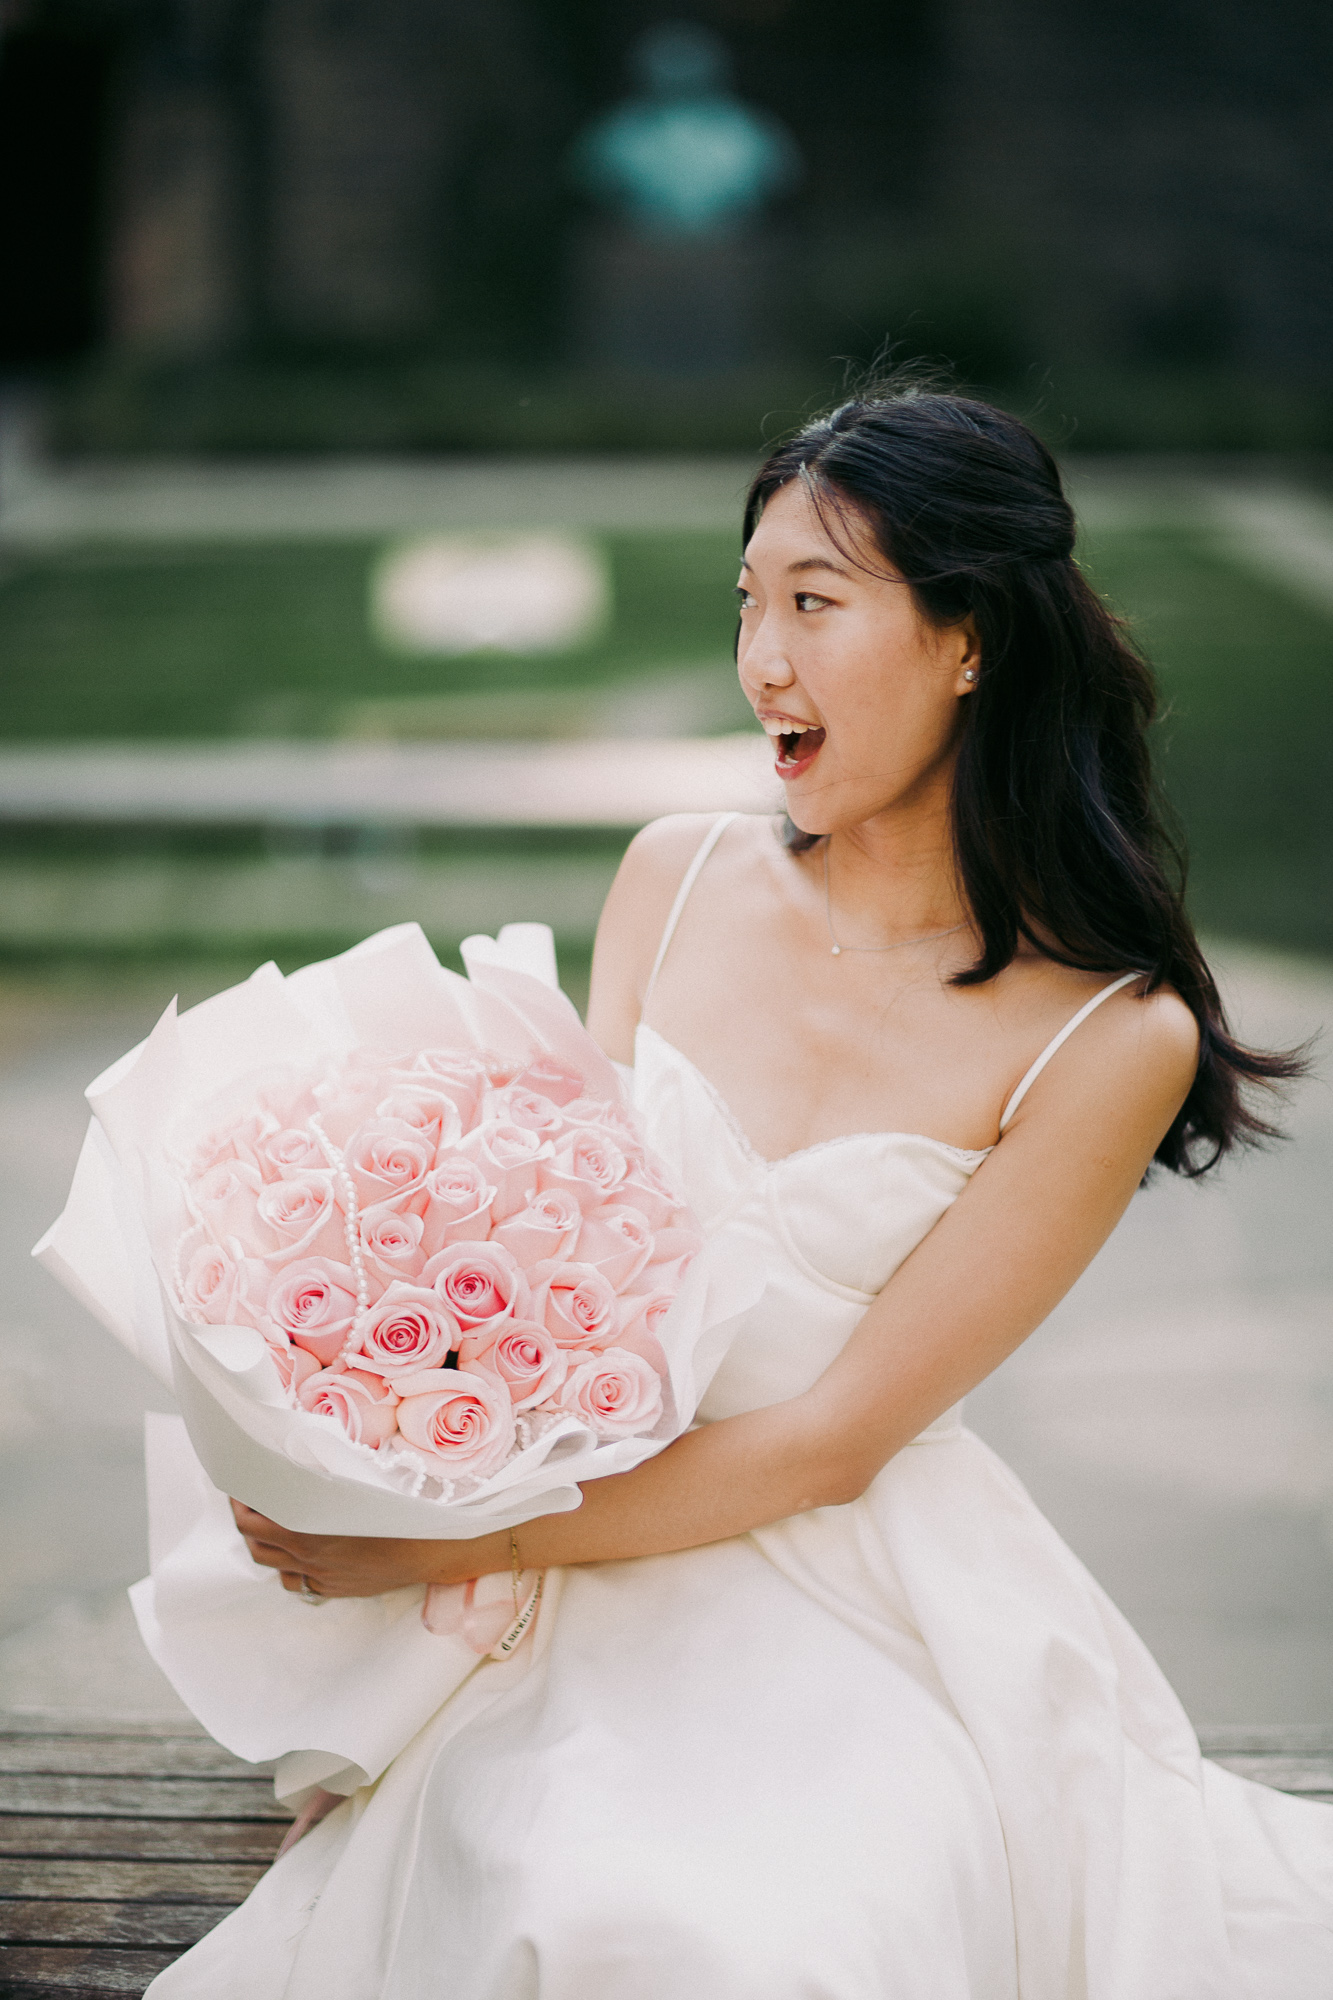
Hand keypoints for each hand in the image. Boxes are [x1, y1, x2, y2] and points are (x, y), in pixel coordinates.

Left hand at [228, 1501, 507, 1598]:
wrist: (435, 1545)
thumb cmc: (402, 1505)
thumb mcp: (358, 1481)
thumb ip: (321, 1475)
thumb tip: (296, 1461)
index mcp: (310, 1529)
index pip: (253, 1521)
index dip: (240, 1503)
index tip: (239, 1485)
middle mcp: (309, 1557)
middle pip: (256, 1545)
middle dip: (245, 1521)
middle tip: (247, 1500)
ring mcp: (322, 1576)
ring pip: (273, 1565)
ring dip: (263, 1545)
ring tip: (267, 1523)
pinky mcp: (335, 1589)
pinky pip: (297, 1581)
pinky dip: (289, 1566)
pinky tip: (298, 1551)